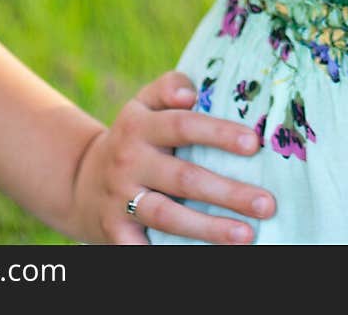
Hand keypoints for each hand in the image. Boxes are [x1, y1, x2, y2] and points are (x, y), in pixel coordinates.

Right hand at [65, 69, 276, 244]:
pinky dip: (165, 256)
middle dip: (227, 192)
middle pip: (183, 177)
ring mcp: (120, 197)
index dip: (218, 133)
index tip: (254, 144)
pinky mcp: (115, 231)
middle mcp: (129, 160)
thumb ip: (169, 86)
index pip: (183, 125)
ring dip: (208, 228)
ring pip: (167, 215)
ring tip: (247, 235)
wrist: (81, 179)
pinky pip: (140, 248)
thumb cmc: (134, 136)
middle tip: (267, 203)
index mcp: (139, 124)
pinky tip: (200, 260)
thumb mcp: (143, 104)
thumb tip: (192, 93)